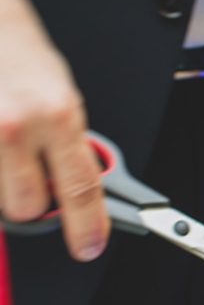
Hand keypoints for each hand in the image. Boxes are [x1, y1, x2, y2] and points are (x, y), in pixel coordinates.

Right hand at [0, 0, 107, 260]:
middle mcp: (18, 125)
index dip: (86, 225)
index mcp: (60, 115)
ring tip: (7, 148)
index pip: (81, 188)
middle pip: (24, 206)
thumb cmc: (28, 63)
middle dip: (30, 199)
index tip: (89, 245)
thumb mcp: (65, 102)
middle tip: (29, 172)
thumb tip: (79, 195)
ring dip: (3, 182)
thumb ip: (70, 148)